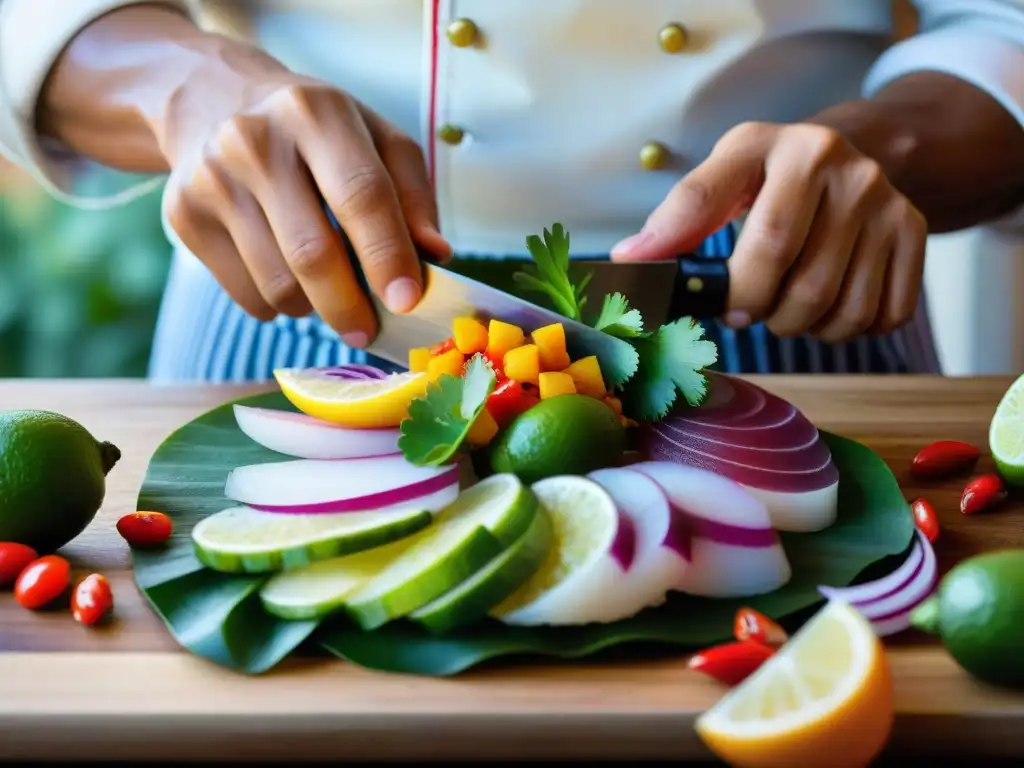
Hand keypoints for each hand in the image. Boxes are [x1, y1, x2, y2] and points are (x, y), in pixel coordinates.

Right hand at [159, 41, 449, 347]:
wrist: (211, 102)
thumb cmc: (316, 133)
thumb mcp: (376, 140)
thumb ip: (413, 195)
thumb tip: (436, 256)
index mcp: (317, 113)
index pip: (361, 194)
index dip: (387, 254)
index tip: (407, 302)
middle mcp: (256, 142)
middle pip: (313, 252)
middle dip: (350, 306)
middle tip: (369, 331)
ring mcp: (212, 179)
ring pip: (278, 286)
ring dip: (315, 308)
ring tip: (327, 289)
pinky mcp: (183, 215)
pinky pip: (247, 296)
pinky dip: (277, 305)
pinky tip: (285, 275)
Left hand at [611, 122, 926, 342]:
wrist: (852, 152)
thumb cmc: (770, 175)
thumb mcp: (725, 175)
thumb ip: (680, 216)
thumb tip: (629, 261)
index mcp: (788, 149)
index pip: (764, 240)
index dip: (734, 289)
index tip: (713, 309)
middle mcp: (849, 171)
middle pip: (800, 285)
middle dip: (761, 315)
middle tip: (744, 312)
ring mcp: (888, 203)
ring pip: (839, 310)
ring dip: (801, 328)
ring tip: (784, 305)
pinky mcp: (915, 234)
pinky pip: (879, 317)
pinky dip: (845, 330)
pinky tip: (826, 305)